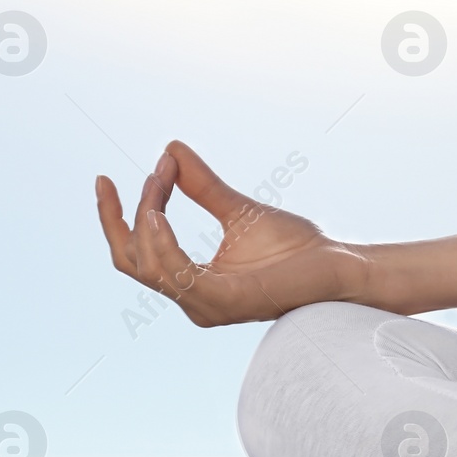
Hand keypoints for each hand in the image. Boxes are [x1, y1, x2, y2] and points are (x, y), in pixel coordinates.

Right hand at [95, 141, 365, 325]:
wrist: (339, 264)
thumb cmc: (296, 248)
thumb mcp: (238, 210)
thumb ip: (202, 187)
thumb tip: (169, 150)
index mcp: (194, 286)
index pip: (136, 255)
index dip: (118, 217)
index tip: (116, 177)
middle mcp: (195, 302)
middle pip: (133, 261)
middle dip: (125, 216)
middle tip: (145, 175)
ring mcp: (210, 305)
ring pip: (151, 266)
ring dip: (148, 219)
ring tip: (158, 181)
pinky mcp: (229, 300)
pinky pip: (179, 274)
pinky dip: (164, 241)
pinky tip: (159, 211)